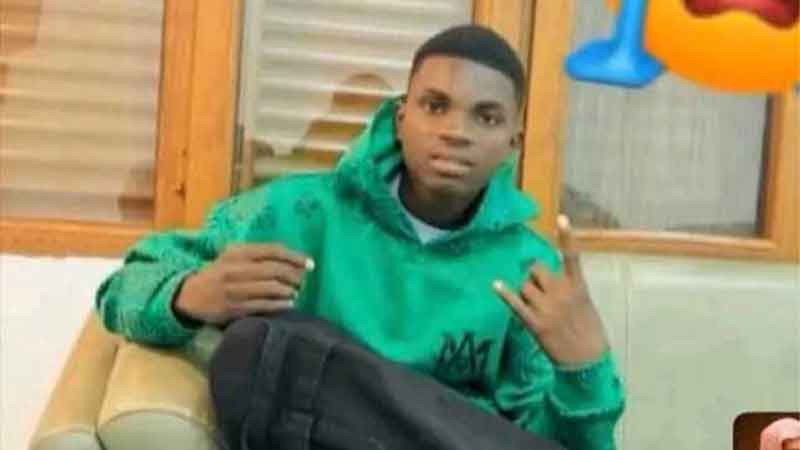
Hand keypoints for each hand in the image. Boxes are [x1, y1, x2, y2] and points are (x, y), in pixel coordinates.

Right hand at [173, 243, 313, 324]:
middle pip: (274, 270)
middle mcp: (235, 269)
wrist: (189, 295)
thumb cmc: (218, 272)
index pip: (272, 250)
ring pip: (270, 288)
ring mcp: (234, 289)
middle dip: (294, 275)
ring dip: (289, 291)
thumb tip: (289, 258)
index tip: (309, 263)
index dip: (294, 256)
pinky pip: (263, 305)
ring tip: (296, 291)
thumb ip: (256, 254)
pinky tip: (289, 303)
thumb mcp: (232, 256)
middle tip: (303, 280)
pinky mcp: (233, 307)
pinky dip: (280, 304)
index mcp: (237, 252)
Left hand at [493, 215, 607, 365]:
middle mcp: (561, 292)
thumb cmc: (589, 331)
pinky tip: (495, 284)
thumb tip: (548, 278)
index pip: (572, 256)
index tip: (561, 217)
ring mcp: (547, 307)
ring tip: (534, 304)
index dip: (566, 236)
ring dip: (524, 290)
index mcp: (577, 286)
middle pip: (536, 269)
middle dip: (533, 275)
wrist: (587, 360)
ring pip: (524, 285)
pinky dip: (505, 293)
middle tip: (538, 289)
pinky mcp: (535, 322)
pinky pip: (516, 303)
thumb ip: (568, 288)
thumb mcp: (585, 303)